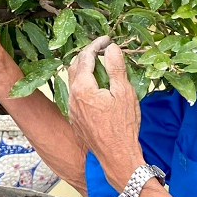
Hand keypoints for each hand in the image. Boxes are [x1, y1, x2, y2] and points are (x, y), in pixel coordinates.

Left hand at [67, 35, 142, 191]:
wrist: (117, 157)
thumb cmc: (123, 126)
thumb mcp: (124, 93)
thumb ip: (116, 68)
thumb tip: (111, 48)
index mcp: (82, 88)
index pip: (85, 58)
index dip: (96, 45)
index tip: (107, 39)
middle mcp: (72, 98)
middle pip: (74, 68)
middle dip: (87, 55)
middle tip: (102, 48)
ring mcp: (72, 110)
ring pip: (73, 82)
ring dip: (84, 70)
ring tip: (100, 64)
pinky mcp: (75, 120)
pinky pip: (76, 96)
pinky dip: (84, 85)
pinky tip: (97, 87)